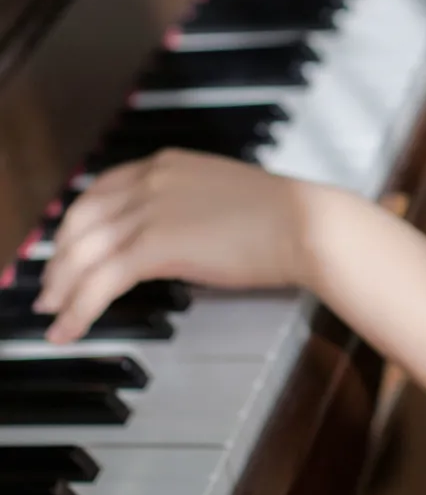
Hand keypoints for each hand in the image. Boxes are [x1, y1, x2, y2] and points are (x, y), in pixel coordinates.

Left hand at [35, 149, 312, 344]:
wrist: (306, 224)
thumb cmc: (285, 218)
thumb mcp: (224, 200)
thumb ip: (190, 209)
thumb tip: (175, 240)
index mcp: (166, 165)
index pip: (100, 191)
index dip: (76, 224)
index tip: (68, 248)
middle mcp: (150, 180)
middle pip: (81, 220)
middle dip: (59, 259)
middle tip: (50, 289)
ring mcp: (150, 211)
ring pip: (83, 253)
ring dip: (62, 288)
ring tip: (53, 315)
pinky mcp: (155, 245)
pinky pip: (100, 282)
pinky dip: (79, 309)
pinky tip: (71, 329)